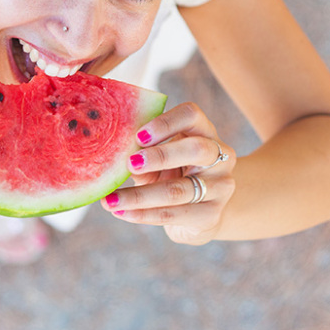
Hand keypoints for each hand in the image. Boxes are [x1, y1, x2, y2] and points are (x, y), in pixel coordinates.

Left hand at [100, 102, 236, 244]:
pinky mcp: (211, 215)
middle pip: (196, 149)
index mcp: (205, 132)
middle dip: (160, 156)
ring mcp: (220, 187)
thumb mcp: (160, 159)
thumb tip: (109, 151)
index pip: (191, 115)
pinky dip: (143, 214)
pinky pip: (172, 214)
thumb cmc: (175, 175)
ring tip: (110, 200)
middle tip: (130, 164)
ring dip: (139, 196)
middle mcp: (220, 157)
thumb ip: (142, 151)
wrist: (201, 214)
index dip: (165, 122)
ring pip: (178, 190)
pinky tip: (122, 212)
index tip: (138, 136)